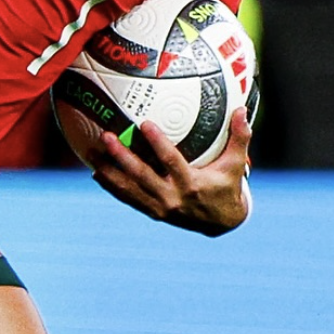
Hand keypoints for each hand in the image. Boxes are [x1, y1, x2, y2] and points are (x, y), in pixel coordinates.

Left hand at [88, 108, 252, 236]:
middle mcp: (173, 197)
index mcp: (192, 184)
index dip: (157, 143)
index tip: (144, 124)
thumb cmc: (227, 186)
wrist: (222, 223)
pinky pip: (128, 199)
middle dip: (122, 156)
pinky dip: (112, 187)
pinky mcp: (153, 213)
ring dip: (109, 171)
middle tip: (106, 136)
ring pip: (129, 189)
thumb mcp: (235, 164)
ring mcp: (160, 208)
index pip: (171, 161)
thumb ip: (239, 137)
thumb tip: (242, 109)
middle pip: (142, 176)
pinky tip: (96, 173)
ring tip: (91, 153)